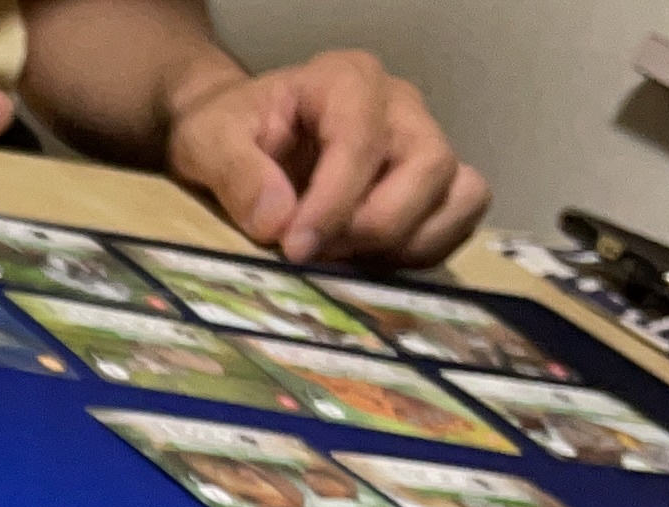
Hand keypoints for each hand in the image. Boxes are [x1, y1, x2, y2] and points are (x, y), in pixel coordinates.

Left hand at [165, 49, 488, 267]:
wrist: (243, 136)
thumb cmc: (230, 130)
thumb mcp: (209, 142)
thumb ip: (237, 174)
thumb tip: (278, 222)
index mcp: (347, 80)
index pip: (363, 140)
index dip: (334, 202)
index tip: (295, 247)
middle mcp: (399, 105)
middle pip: (429, 165)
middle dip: (376, 225)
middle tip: (320, 257)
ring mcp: (424, 142)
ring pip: (458, 194)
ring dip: (407, 242)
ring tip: (344, 261)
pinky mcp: (434, 183)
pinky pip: (459, 217)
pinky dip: (423, 250)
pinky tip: (368, 264)